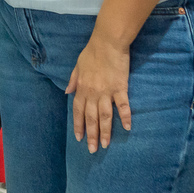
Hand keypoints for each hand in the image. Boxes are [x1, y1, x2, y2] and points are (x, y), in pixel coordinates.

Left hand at [66, 37, 130, 153]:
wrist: (107, 42)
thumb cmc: (92, 52)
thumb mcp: (77, 66)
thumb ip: (73, 80)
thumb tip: (67, 92)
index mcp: (82, 87)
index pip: (78, 111)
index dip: (79, 125)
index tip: (79, 138)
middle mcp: (93, 92)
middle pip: (91, 117)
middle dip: (91, 135)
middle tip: (92, 150)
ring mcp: (107, 91)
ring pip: (105, 116)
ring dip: (105, 131)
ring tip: (105, 145)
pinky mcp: (120, 88)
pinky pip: (123, 105)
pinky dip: (125, 116)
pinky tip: (127, 127)